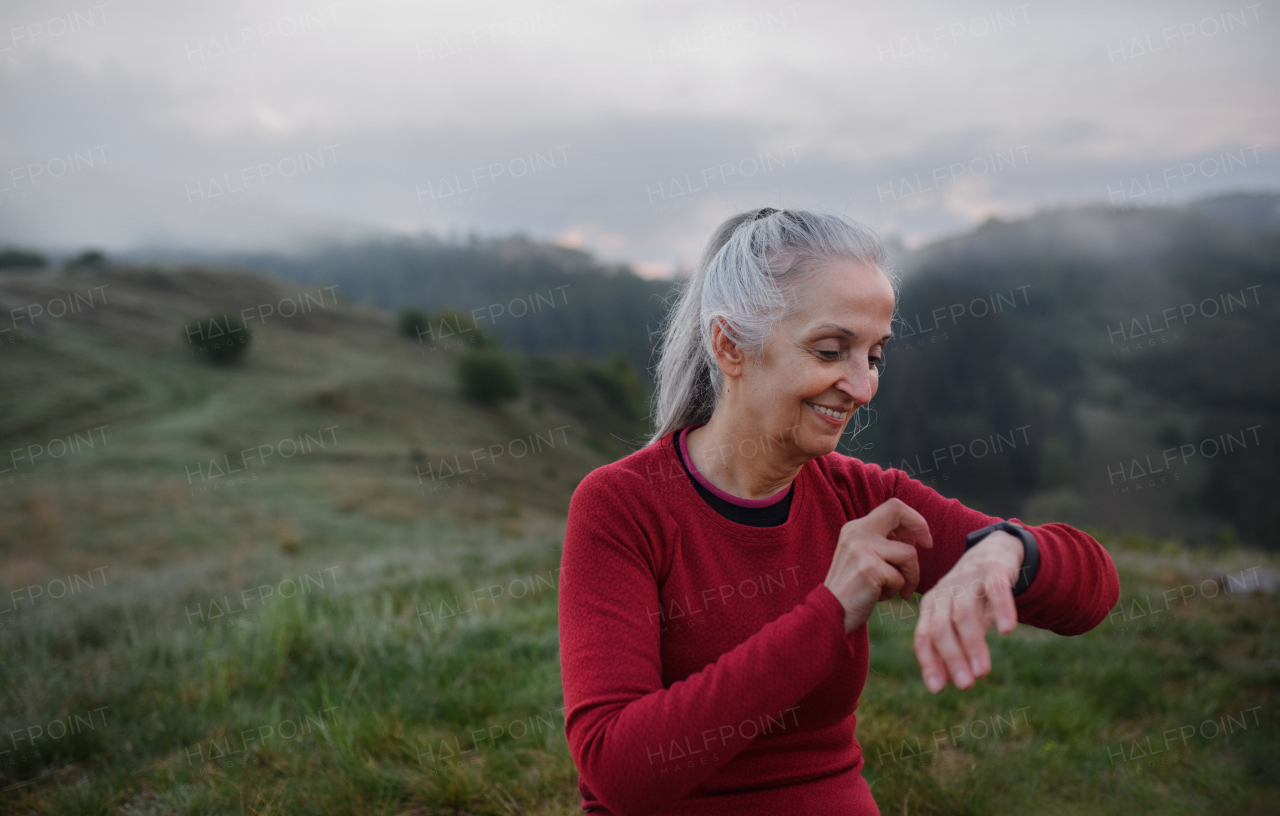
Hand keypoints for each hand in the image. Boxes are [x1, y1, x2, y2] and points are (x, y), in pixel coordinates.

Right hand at [824, 498, 933, 633]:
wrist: (830, 613)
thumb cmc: (852, 589)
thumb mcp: (861, 557)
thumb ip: (881, 543)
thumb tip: (912, 536)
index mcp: (855, 528)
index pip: (892, 506)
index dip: (913, 519)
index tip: (920, 539)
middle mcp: (857, 532)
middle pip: (898, 512)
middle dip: (920, 528)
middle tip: (928, 546)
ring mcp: (862, 549)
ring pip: (909, 553)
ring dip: (910, 575)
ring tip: (898, 589)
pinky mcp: (870, 568)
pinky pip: (900, 577)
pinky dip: (896, 590)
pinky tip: (880, 596)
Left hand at [913, 531, 1022, 692]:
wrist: (995, 551)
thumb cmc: (974, 594)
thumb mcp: (960, 620)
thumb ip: (950, 647)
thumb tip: (939, 685)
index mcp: (933, 605)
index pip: (923, 636)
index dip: (929, 662)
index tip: (937, 689)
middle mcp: (946, 592)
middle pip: (941, 627)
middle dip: (951, 658)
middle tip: (965, 685)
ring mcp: (968, 579)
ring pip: (964, 613)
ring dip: (972, 644)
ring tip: (982, 671)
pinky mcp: (993, 569)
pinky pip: (995, 589)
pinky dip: (1000, 608)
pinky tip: (1006, 629)